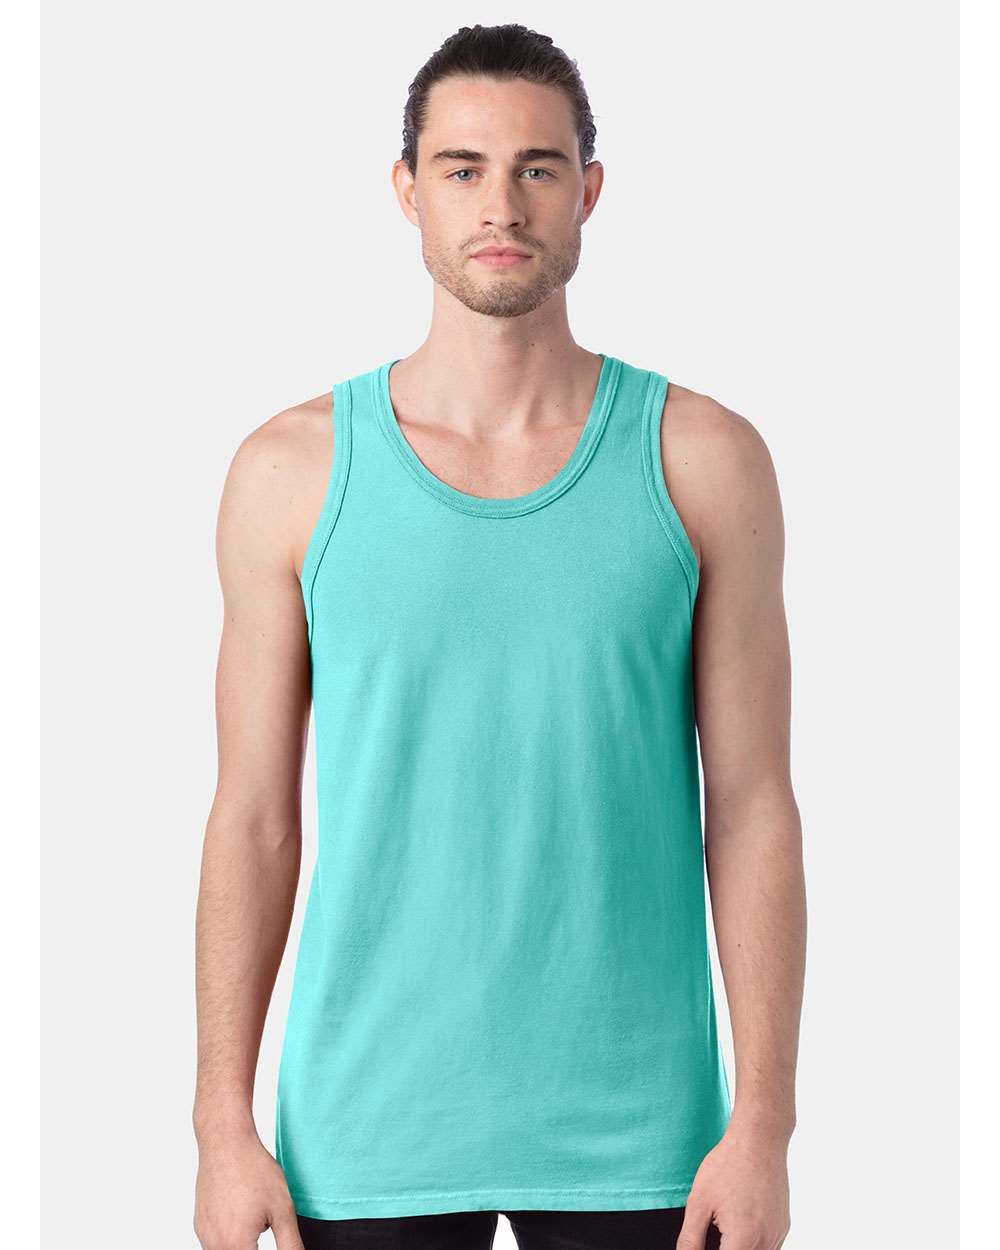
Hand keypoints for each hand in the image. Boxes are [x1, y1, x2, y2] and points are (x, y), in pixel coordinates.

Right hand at [194, 1123, 303, 1249]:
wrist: (226, 1142)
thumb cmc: (254, 1170)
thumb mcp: (283, 1210)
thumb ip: (290, 1245)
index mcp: (236, 1246)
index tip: (272, 1231)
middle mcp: (214, 1246)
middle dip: (254, 1247)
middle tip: (264, 1222)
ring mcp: (204, 1235)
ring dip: (243, 1244)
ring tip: (255, 1215)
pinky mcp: (199, 1225)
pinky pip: (216, 1241)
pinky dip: (231, 1235)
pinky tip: (242, 1211)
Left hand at [676, 1122, 790, 1248]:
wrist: (759, 1139)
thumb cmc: (727, 1165)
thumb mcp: (699, 1202)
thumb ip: (691, 1240)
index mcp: (743, 1241)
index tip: (703, 1243)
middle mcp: (766, 1243)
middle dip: (725, 1249)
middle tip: (714, 1230)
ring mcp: (778, 1235)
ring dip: (739, 1247)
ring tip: (724, 1225)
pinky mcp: (783, 1226)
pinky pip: (768, 1246)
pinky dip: (753, 1243)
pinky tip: (740, 1222)